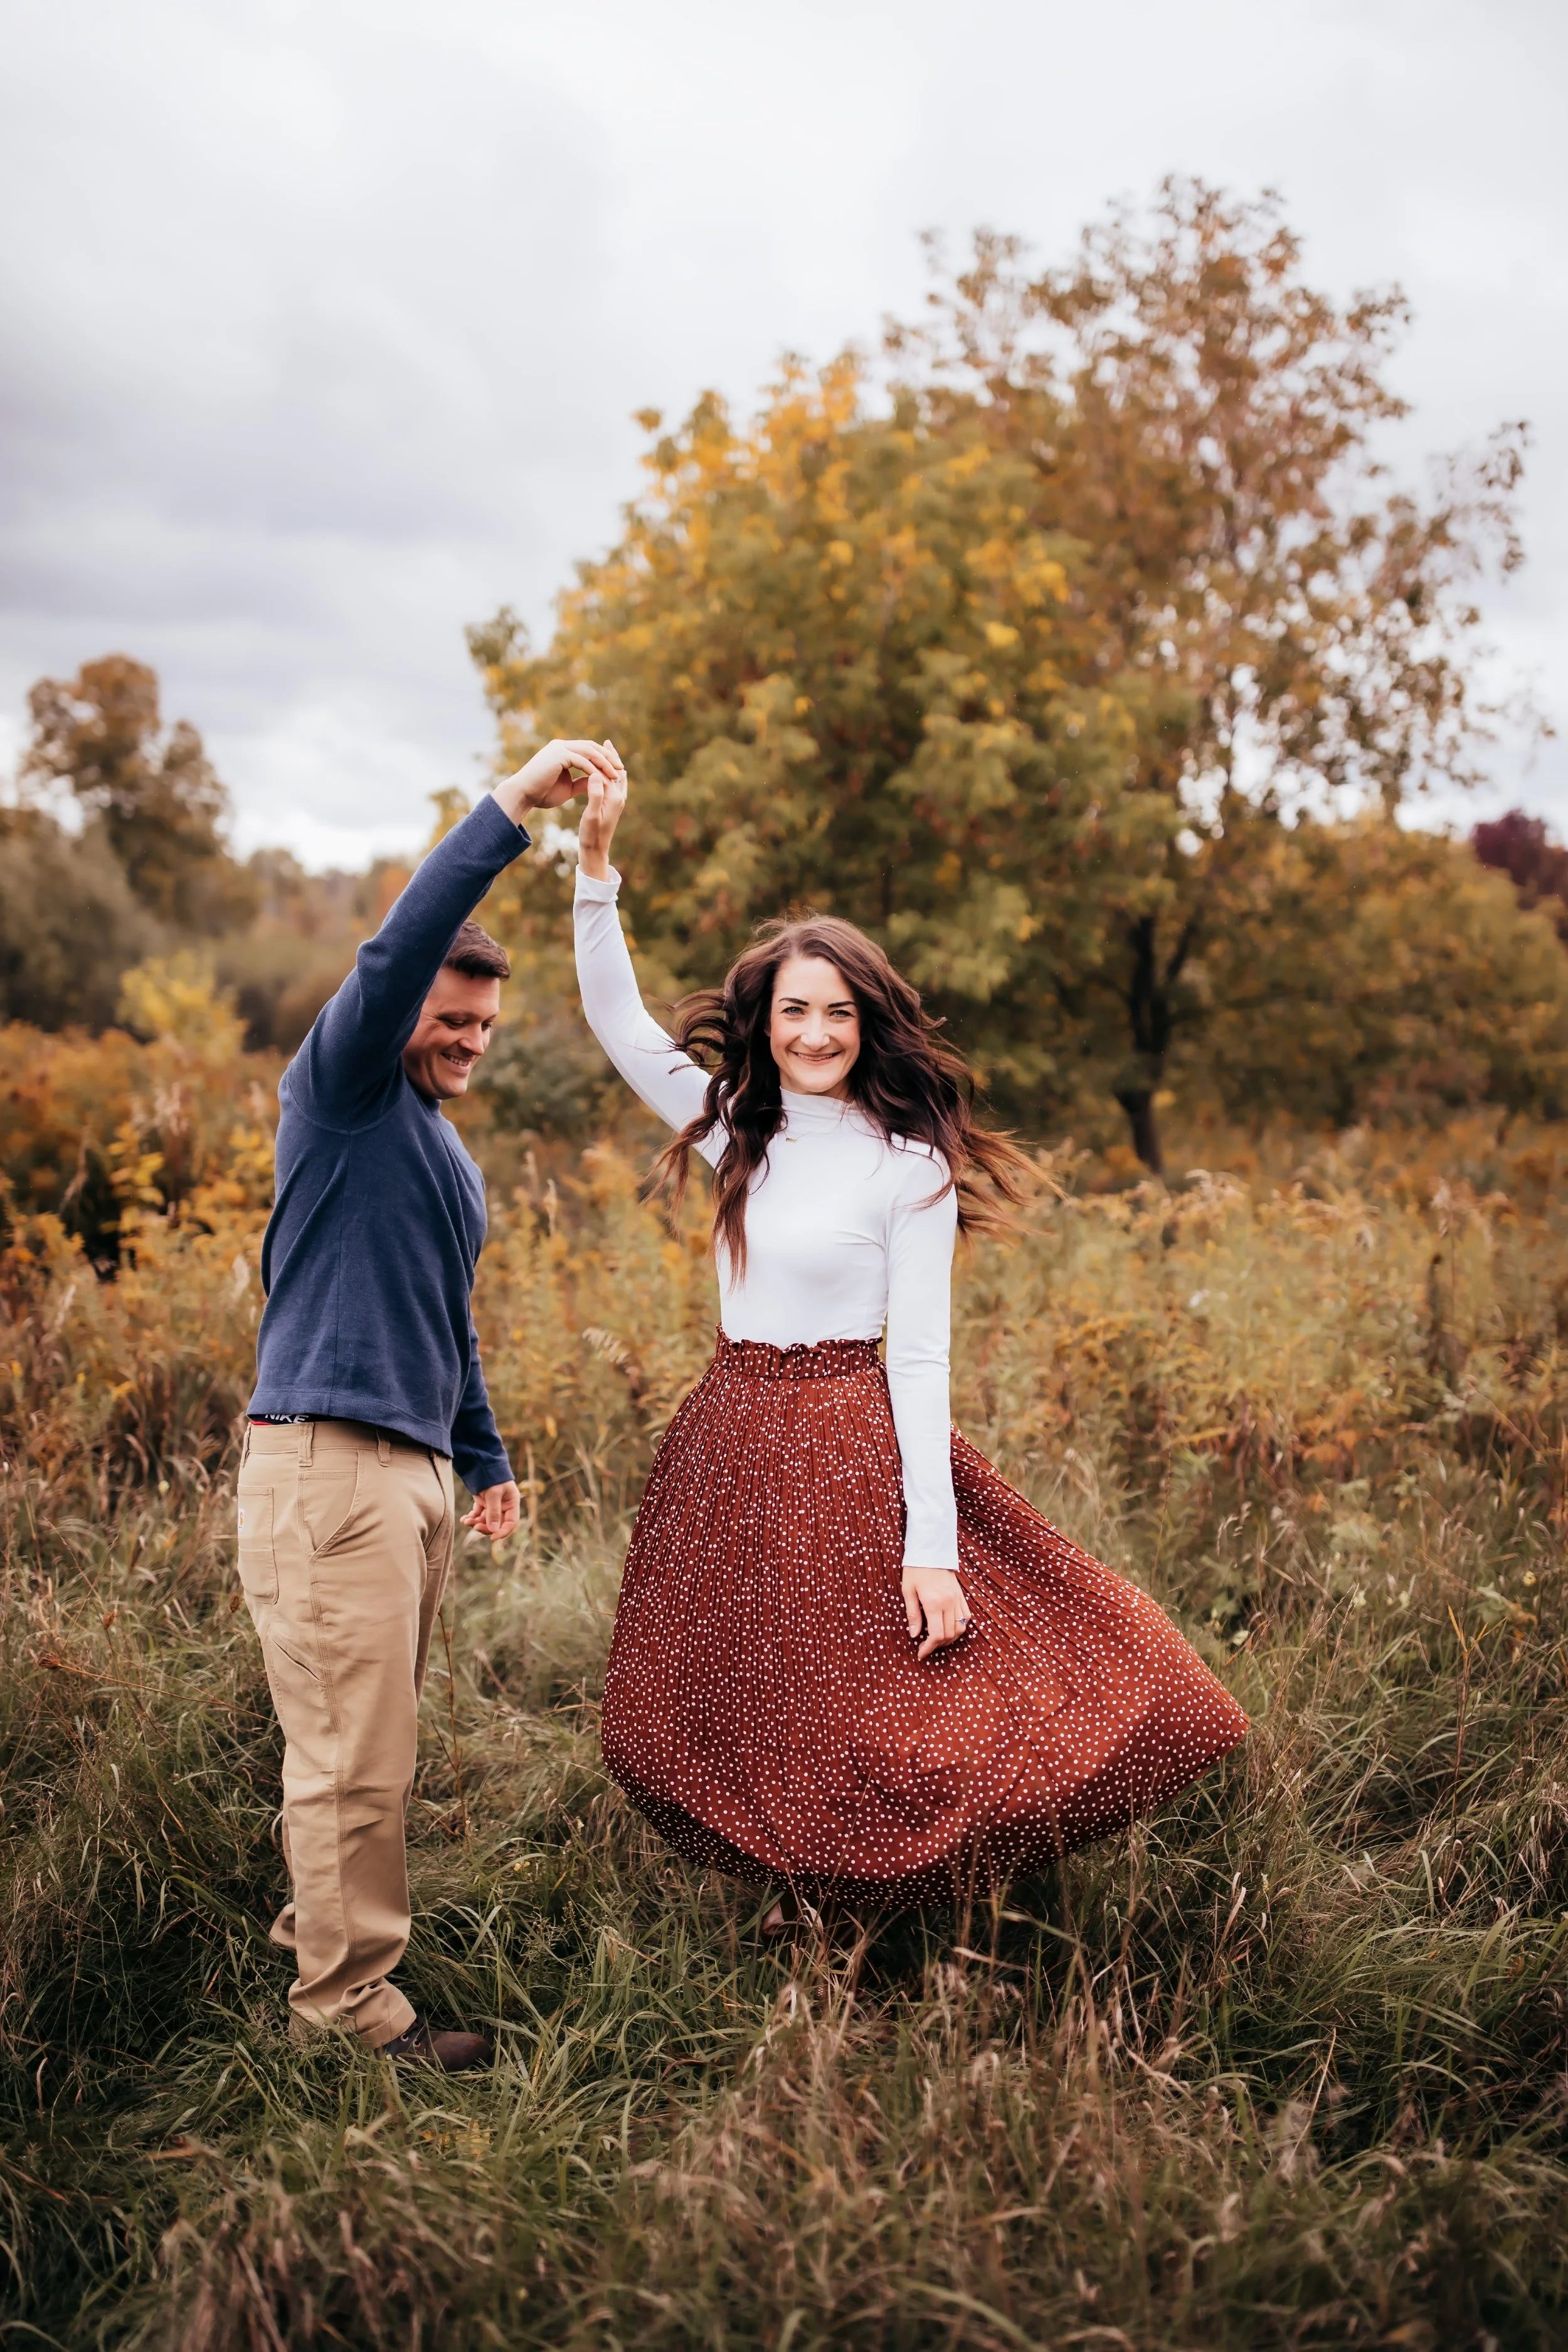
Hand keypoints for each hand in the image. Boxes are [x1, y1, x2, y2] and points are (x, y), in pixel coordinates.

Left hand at [461, 1481, 520, 1540]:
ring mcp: (493, 1505)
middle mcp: (504, 1506)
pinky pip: (478, 1515)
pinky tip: (464, 1519)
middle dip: (485, 1527)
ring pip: (485, 1521)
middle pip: (496, 1524)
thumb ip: (493, 1512)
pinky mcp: (483, 1503)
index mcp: (512, 1503)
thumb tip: (493, 1531)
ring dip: (476, 1523)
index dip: (503, 1532)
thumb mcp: (494, 1494)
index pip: (511, 1523)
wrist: (481, 1463)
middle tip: (475, 1526)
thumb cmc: (492, 1477)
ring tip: (466, 1521)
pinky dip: (472, 1518)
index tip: (492, 1538)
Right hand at [493, 739, 620, 825]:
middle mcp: (561, 745)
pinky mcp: (559, 754)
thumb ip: (582, 782)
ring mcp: (559, 748)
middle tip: (621, 768)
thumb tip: (597, 781)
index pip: (588, 749)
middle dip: (608, 757)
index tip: (616, 770)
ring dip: (604, 763)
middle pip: (592, 746)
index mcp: (562, 750)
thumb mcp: (568, 788)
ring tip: (616, 774)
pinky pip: (582, 761)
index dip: (604, 758)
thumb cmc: (541, 794)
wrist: (523, 795)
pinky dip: (594, 770)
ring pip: (589, 752)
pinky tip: (603, 779)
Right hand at [576, 742, 627, 881]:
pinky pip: (613, 785)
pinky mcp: (612, 807)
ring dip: (611, 765)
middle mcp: (619, 798)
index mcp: (614, 797)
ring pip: (616, 778)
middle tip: (607, 741)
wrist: (596, 852)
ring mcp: (617, 803)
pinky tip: (602, 773)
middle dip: (612, 757)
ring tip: (606, 753)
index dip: (604, 757)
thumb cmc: (591, 835)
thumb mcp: (590, 815)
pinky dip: (608, 774)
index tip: (602, 742)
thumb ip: (595, 795)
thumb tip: (597, 775)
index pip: (610, 771)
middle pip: (617, 772)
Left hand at [902, 1566, 972, 1660]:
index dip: (928, 1648)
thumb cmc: (915, 1569)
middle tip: (925, 1646)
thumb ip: (912, 1614)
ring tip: (936, 1638)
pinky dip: (959, 1626)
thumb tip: (914, 1635)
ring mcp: (957, 1599)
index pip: (936, 1635)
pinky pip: (966, 1616)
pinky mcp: (961, 1595)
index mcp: (934, 1603)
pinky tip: (948, 1626)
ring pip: (960, 1628)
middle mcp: (949, 1603)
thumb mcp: (907, 1590)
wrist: (931, 1549)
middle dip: (937, 1645)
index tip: (920, 1653)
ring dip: (949, 1638)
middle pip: (949, 1635)